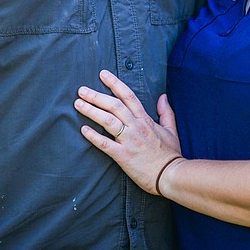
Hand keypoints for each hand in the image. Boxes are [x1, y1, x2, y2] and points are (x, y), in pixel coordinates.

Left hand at [75, 69, 182, 195]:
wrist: (170, 175)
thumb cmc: (170, 154)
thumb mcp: (171, 129)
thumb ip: (166, 112)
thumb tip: (163, 96)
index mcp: (146, 120)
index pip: (128, 96)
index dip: (115, 83)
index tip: (103, 74)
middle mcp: (136, 127)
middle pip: (114, 106)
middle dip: (96, 96)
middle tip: (81, 90)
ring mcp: (129, 141)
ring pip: (108, 121)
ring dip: (91, 111)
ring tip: (78, 104)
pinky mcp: (123, 156)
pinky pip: (105, 144)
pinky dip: (93, 136)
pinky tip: (83, 129)